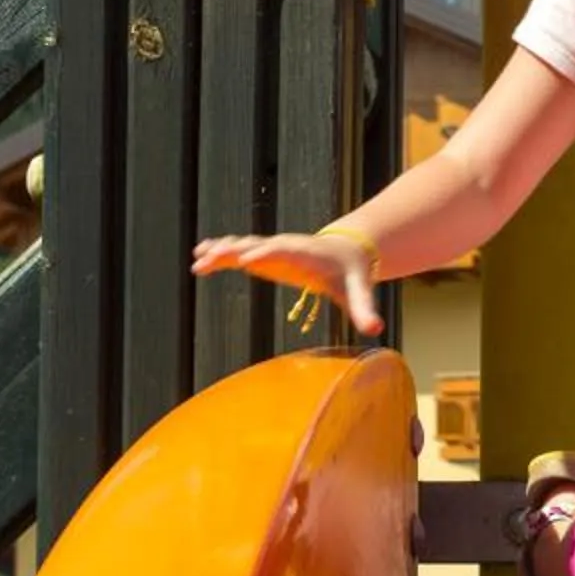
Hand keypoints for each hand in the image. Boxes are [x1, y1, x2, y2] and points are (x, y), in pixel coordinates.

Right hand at [189, 229, 382, 337]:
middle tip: (213, 256)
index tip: (247, 258)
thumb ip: (365, 309)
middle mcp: (286, 247)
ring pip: (243, 247)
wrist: (347, 251)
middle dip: (235, 250)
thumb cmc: (351, 272)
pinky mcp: (266, 256)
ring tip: (198, 257)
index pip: (285, 250)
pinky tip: (200, 257)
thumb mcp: (359, 290)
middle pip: (257, 245)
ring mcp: (273, 249)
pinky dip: (221, 255)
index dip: (267, 252)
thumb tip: (376, 330)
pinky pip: (240, 253)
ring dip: (221, 251)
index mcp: (307, 253)